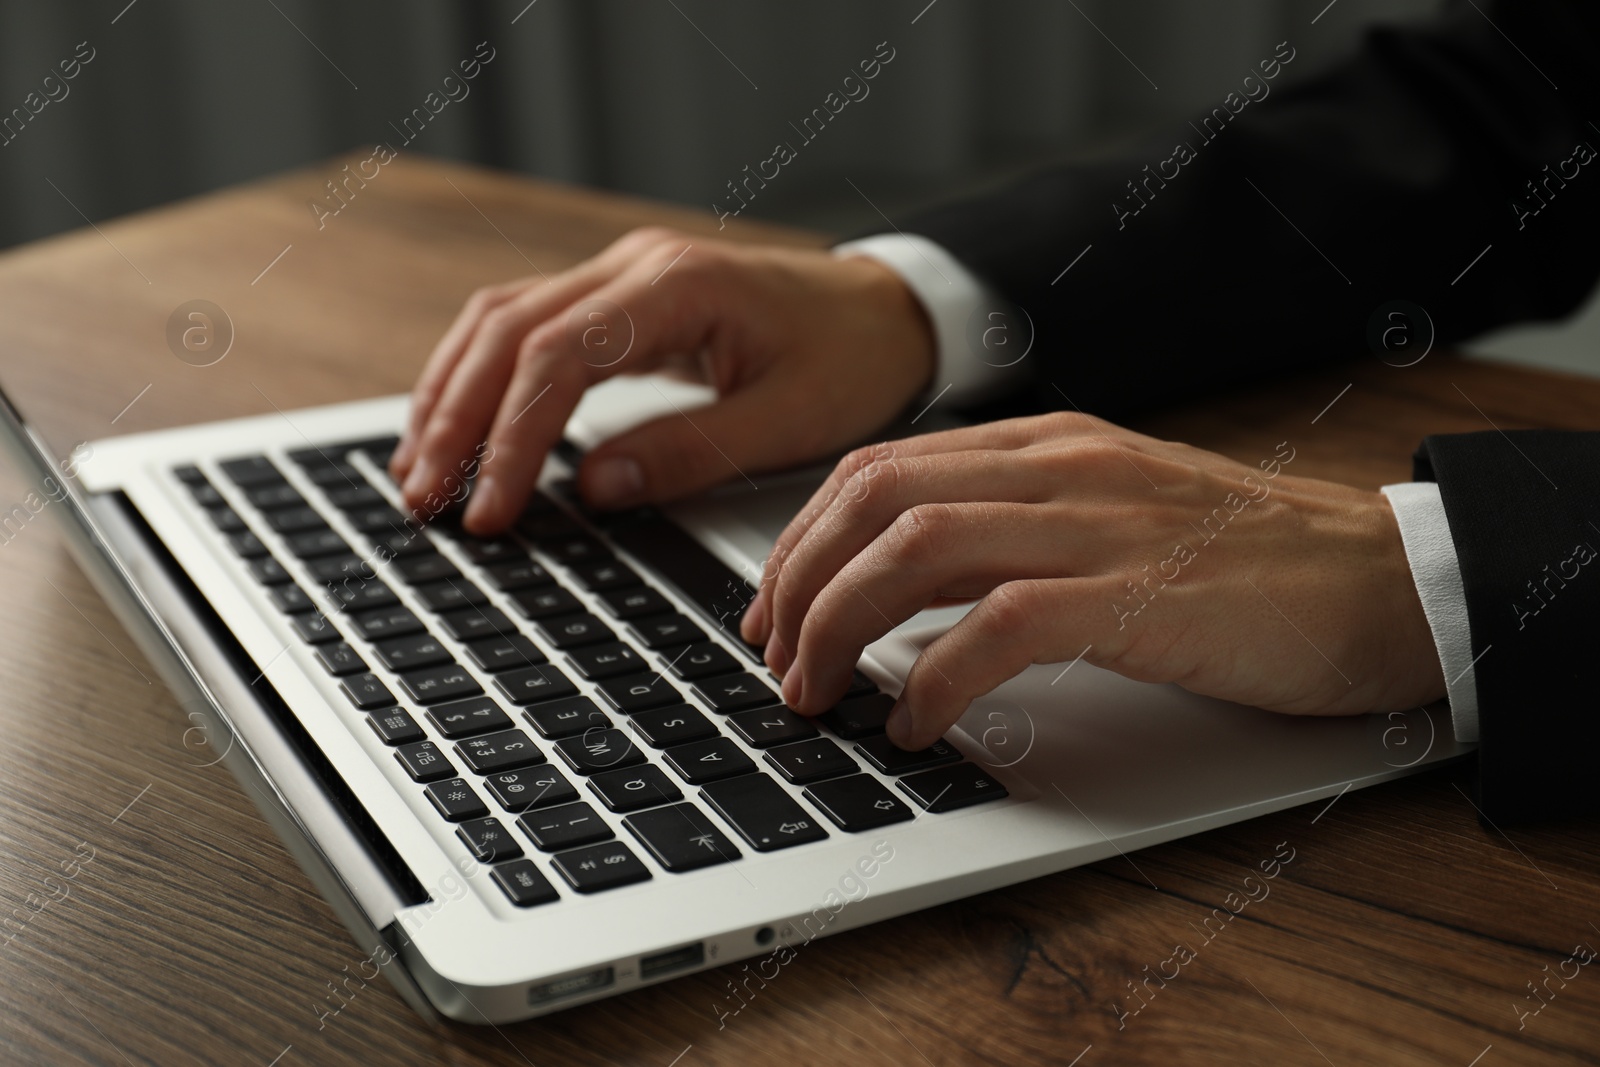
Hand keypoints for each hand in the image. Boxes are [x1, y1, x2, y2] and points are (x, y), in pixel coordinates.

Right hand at [390, 227, 935, 532]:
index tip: (489, 509)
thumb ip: (690, 452)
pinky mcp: (622, 298)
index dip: (511, 437)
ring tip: (420, 470)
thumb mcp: (790, 420)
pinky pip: (528, 326)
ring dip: (453, 392)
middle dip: (455, 415)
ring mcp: (624, 275)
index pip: (558, 354)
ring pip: (502, 318)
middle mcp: (636, 266)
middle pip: (507, 328)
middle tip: (423, 497)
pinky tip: (461, 426)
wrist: (892, 311)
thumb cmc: (853, 359)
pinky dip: (484, 377)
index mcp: (678, 287)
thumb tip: (594, 490)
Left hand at [738, 412, 1446, 749]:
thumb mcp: (1111, 517)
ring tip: (815, 695)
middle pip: (876, 498)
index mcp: (1046, 446)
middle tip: (772, 657)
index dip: (804, 537)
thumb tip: (906, 587)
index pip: (880, 466)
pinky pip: (999, 625)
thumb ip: (1014, 530)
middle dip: (799, 580)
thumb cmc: (1247, 563)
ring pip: (918, 546)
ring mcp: (1098, 524)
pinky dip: (932, 677)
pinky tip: (913, 723)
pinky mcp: (1138, 593)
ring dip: (840, 626)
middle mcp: (1060, 468)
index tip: (771, 604)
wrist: (1382, 579)